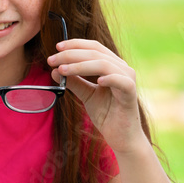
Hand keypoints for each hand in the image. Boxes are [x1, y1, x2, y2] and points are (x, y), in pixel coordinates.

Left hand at [48, 39, 145, 154]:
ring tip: (63, 69)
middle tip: (52, 59)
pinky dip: (110, 78)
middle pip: (95, 53)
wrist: (121, 137)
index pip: (93, 47)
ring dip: (80, 65)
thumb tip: (55, 70)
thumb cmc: (107, 114)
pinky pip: (122, 81)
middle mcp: (121, 68)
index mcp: (112, 65)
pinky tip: (97, 81)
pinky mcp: (131, 93)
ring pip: (104, 64)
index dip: (75, 44)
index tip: (56, 47)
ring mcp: (128, 79)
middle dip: (71, 54)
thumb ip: (74, 82)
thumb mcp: (86, 95)